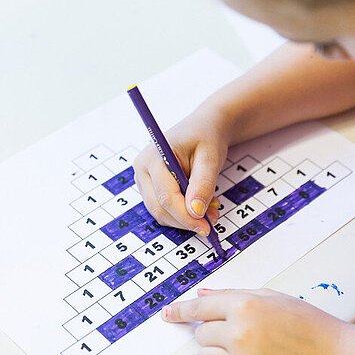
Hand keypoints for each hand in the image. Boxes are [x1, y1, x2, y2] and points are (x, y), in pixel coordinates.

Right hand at [133, 109, 229, 234]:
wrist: (204, 127)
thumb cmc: (206, 137)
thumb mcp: (210, 158)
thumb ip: (203, 184)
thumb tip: (196, 212)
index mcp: (154, 157)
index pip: (166, 197)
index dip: (186, 216)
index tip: (206, 227)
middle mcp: (143, 169)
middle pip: (159, 208)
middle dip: (186, 220)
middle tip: (211, 222)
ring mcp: (144, 179)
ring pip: (160, 212)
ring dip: (185, 218)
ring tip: (211, 211)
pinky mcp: (150, 187)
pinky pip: (164, 208)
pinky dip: (182, 213)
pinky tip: (200, 206)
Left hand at [161, 288, 343, 354]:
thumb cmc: (306, 324)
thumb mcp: (270, 296)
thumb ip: (232, 295)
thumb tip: (202, 296)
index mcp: (245, 305)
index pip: (199, 308)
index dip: (181, 310)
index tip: (169, 314)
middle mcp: (240, 333)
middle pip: (200, 335)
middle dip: (214, 334)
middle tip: (239, 335)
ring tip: (244, 353)